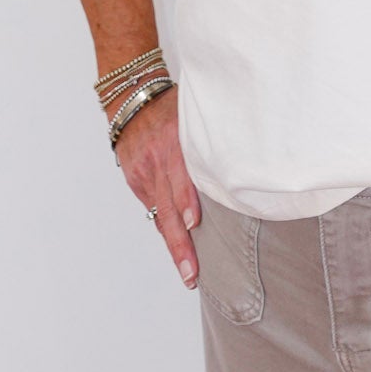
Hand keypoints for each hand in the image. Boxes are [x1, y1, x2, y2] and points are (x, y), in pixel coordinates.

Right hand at [113, 87, 202, 288]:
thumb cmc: (172, 106)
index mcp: (172, 144)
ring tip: (188, 270)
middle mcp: (155, 163)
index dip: (185, 203)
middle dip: (180, 246)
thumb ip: (208, 142)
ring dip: (174, 243)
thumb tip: (238, 168)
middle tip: (191, 273)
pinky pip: (153, 207)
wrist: (132, 98)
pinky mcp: (135, 180)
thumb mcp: (192, 117)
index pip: (179, 178)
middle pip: (166, 210)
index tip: (193, 225)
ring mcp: (142, 174)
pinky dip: (165, 224)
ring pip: (159, 215)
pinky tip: (177, 243)